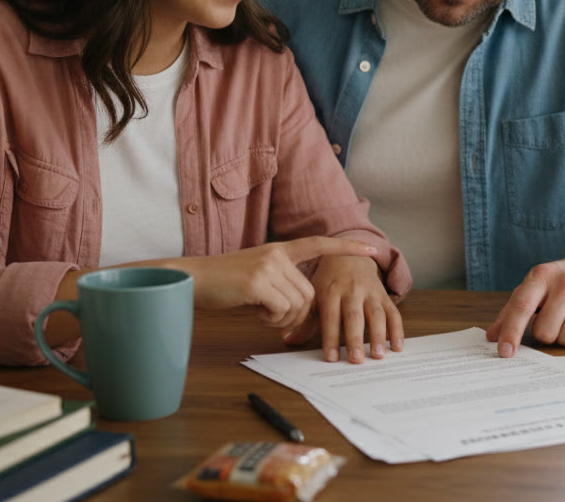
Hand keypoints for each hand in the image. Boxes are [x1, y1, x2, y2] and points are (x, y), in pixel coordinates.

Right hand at [181, 238, 377, 335]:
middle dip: (298, 313)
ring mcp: (268, 266)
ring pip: (298, 304)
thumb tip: (301, 307)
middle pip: (310, 293)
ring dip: (283, 318)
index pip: (318, 244)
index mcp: (279, 249)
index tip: (372, 250)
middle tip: (273, 316)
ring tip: (261, 311)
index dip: (346, 249)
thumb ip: (281, 281)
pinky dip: (272, 319)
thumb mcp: (257, 273)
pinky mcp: (258, 283)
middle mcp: (277, 254)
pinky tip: (255, 312)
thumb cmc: (224, 282)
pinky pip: (282, 310)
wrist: (193, 279)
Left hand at [282, 255, 403, 363]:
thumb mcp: (314, 295)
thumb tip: (289, 341)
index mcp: (330, 292)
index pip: (330, 318)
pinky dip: (397, 330)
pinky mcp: (383, 295)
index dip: (330, 338)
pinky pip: (393, 312)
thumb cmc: (328, 281)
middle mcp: (351, 291)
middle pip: (354, 316)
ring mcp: (370, 292)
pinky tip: (397, 347)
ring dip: (379, 335)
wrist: (348, 257)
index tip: (331, 358)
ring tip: (379, 356)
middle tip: (357, 360)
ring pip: (376, 314)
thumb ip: (305, 320)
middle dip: (356, 339)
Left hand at [485, 258, 564, 357]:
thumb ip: (512, 310)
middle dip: (548, 334)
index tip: (505, 353)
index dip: (511, 332)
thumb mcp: (536, 287)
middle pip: (546, 332)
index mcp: (542, 275)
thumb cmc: (563, 281)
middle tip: (556, 320)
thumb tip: (492, 336)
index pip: (522, 307)